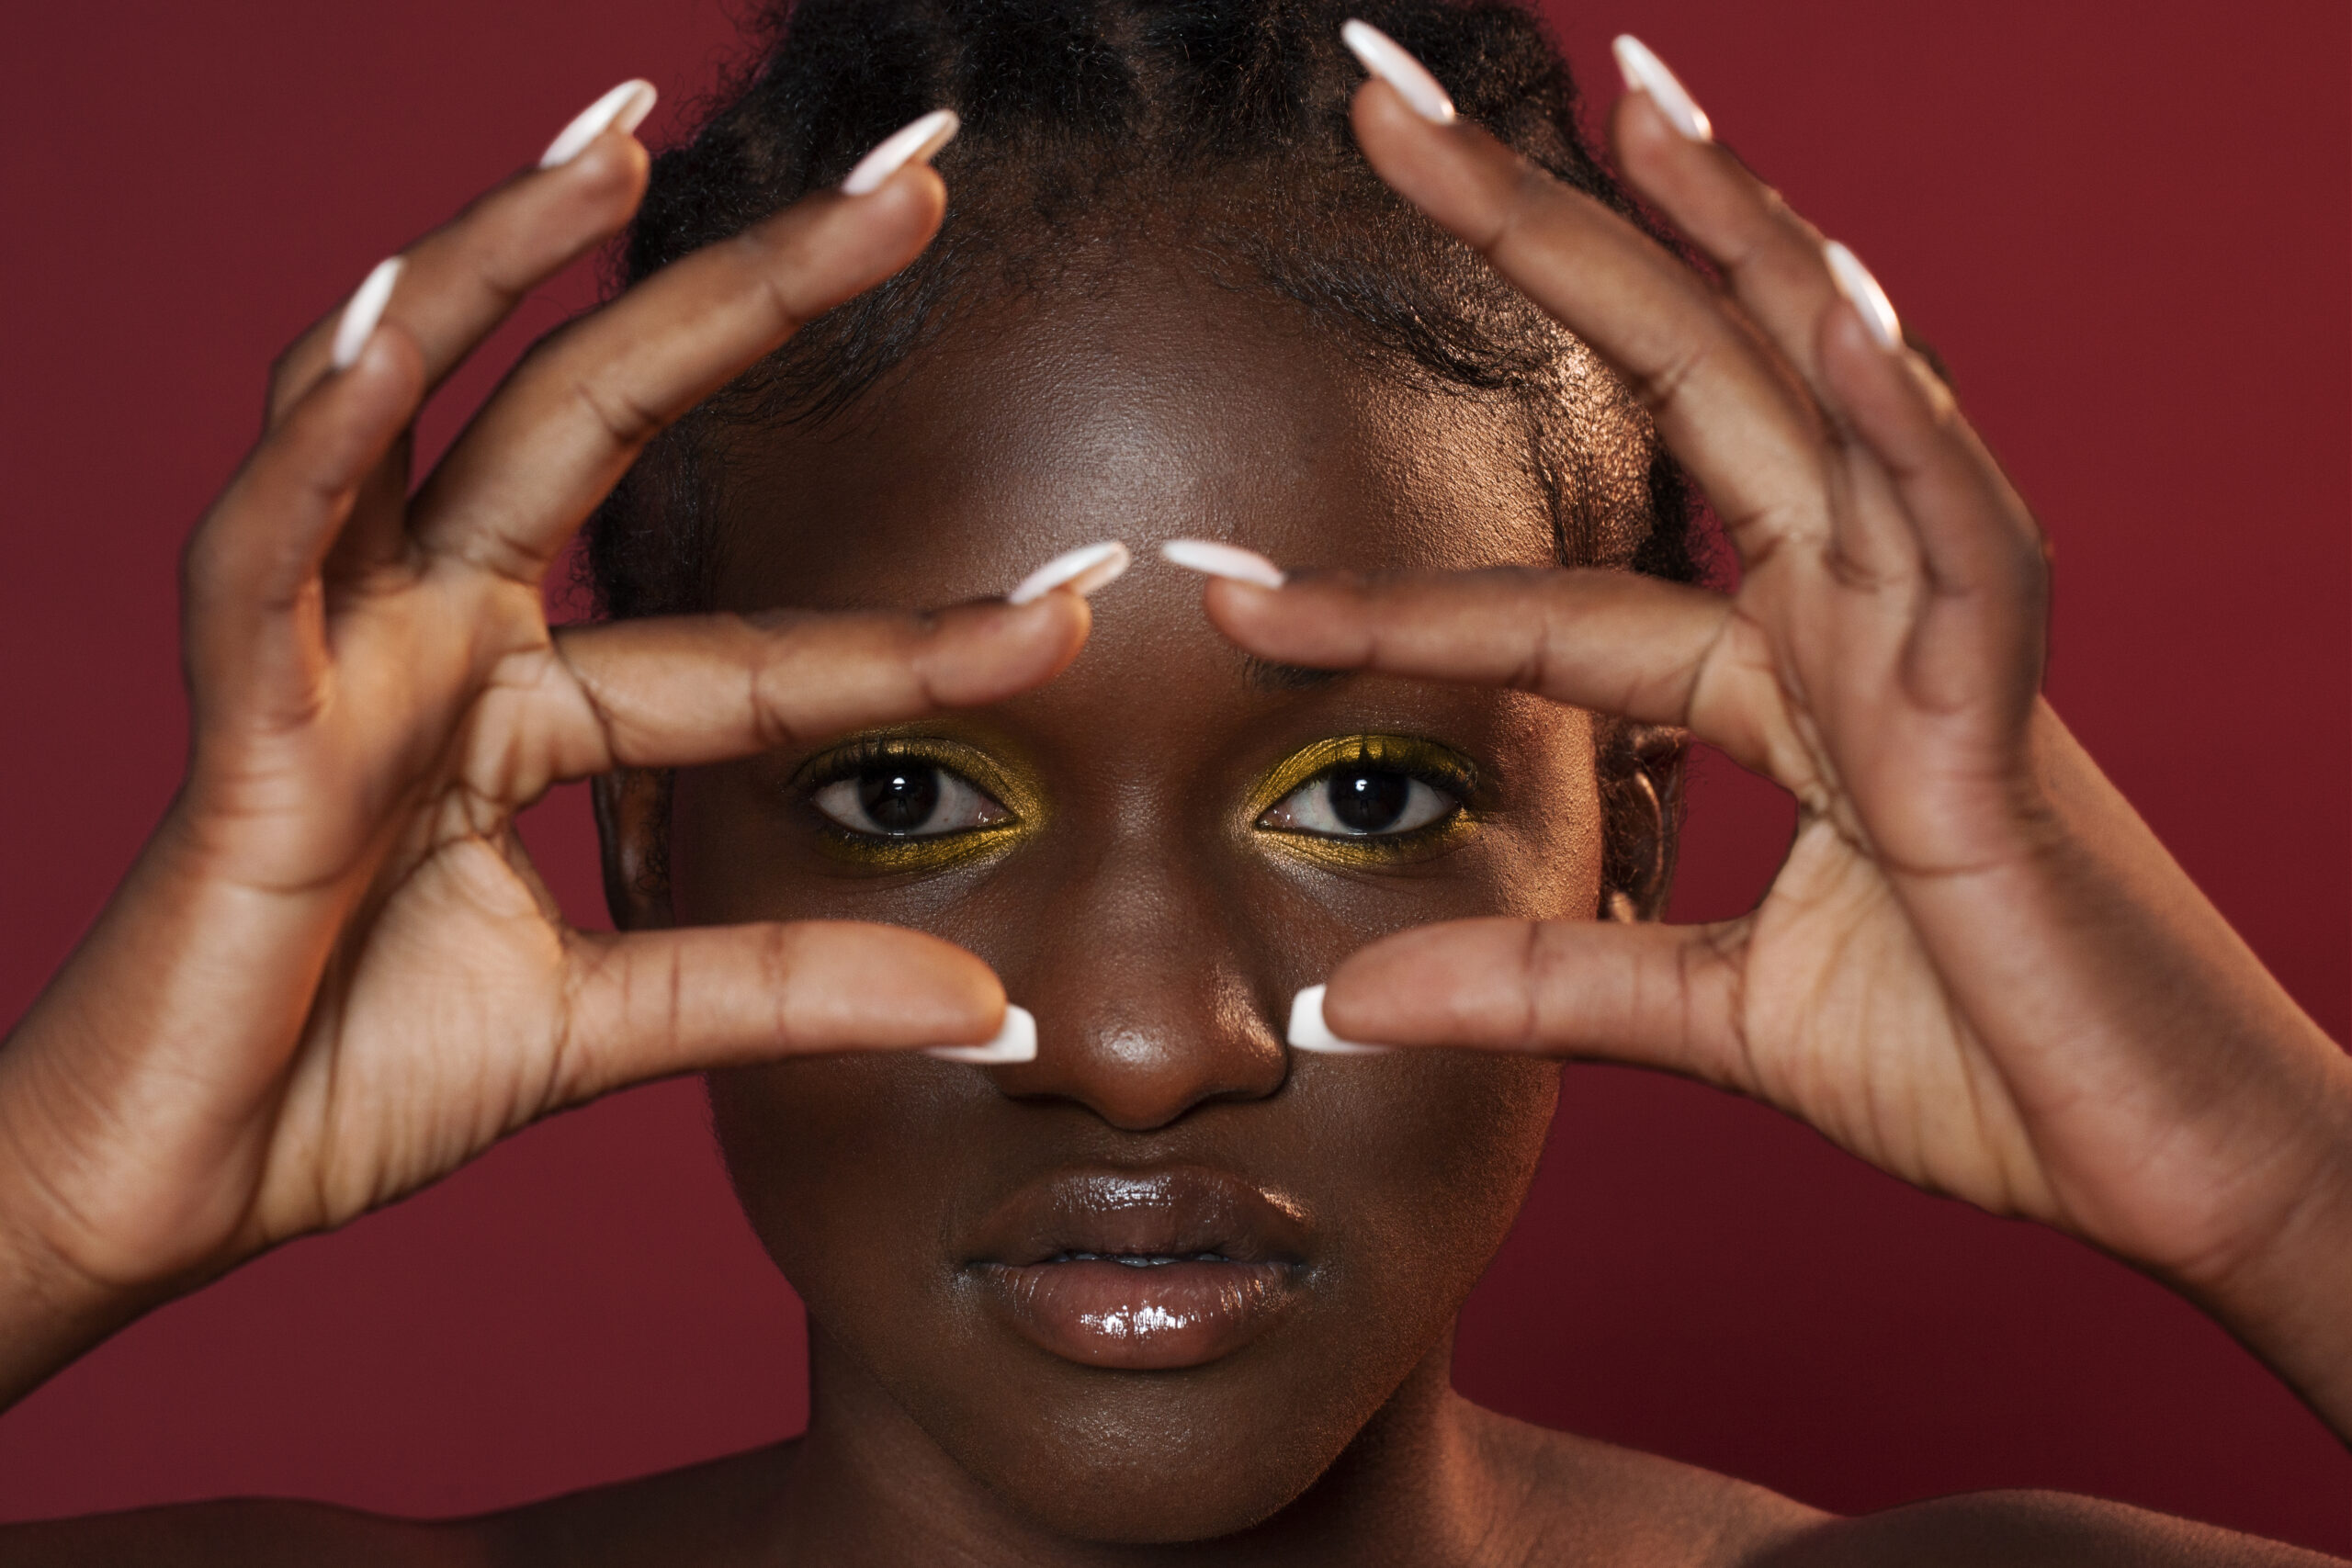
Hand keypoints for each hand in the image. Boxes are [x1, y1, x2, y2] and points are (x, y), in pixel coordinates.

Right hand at [0, 105, 1082, 1403]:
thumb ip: (775, 989)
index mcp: (524, 709)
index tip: (1081, 597)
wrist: (174, 1188)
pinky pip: (265, 547)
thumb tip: (982, 1006)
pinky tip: (391, 317)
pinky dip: (319, 433)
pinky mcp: (233, 713)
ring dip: (503, 269)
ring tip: (621, 145)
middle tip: (908, 188)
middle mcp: (435, 641)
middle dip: (747, 300)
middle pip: (602, 428)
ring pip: (422, 420)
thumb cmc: (348, 1079)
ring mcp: (333, 656)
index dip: (919, 634)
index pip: (755, 648)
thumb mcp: (604, 1024)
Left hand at [1200, 50, 2351, 1431]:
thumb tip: (1355, 1006)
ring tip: (1630, 105)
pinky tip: (1831, 312)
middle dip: (1550, 245)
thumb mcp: (1722, 1022)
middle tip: (1396, 115)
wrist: (2178, 1170)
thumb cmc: (1996, 1073)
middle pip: (1692, 394)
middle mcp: (1862, 626)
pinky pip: (1966, 544)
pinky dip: (1907, 427)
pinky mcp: (2019, 722)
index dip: (1385, 601)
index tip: (1232, 594)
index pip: (1555, 611)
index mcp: (1796, 692)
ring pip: (1832, 402)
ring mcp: (1944, 648)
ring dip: (1736, 244)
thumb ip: (1551, 988)